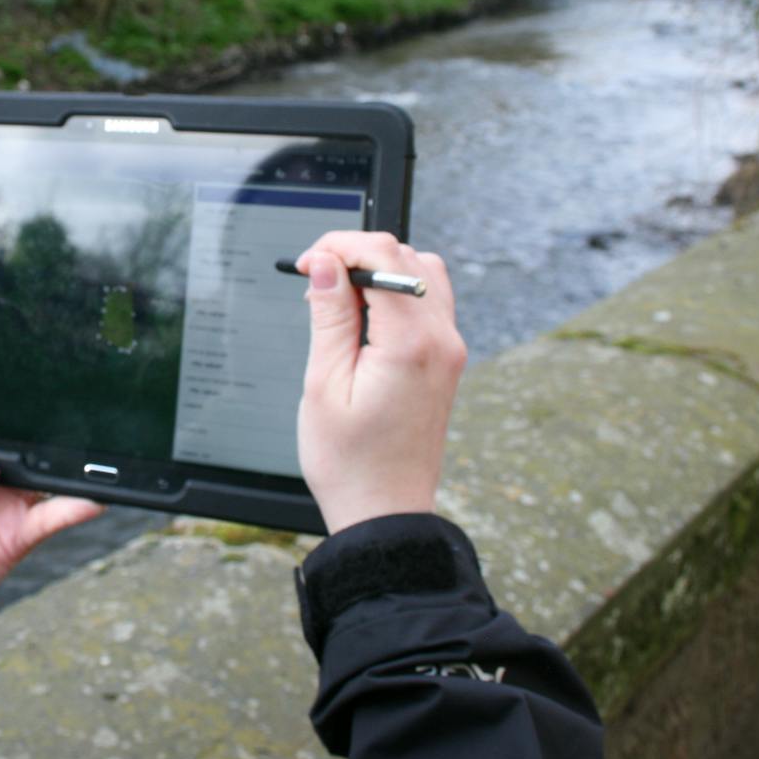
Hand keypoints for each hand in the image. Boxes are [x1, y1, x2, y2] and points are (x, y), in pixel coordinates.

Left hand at [0, 437, 103, 615]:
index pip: (2, 432)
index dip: (18, 421)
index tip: (35, 410)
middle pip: (33, 454)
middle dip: (50, 443)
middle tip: (64, 432)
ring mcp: (10, 506)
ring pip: (51, 482)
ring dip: (72, 473)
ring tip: (88, 464)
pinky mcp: (20, 535)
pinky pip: (55, 517)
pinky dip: (77, 508)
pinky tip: (91, 499)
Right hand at [295, 231, 466, 533]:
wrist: (386, 512)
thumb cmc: (350, 462)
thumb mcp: (324, 385)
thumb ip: (329, 316)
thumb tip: (325, 264)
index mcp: (410, 344)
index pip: (383, 255)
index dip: (339, 246)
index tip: (308, 264)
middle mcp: (441, 340)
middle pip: (407, 256)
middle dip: (356, 254)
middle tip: (316, 280)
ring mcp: (450, 350)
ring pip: (424, 272)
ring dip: (380, 270)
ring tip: (339, 299)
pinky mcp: (447, 359)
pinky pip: (430, 301)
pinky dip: (397, 292)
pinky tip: (364, 318)